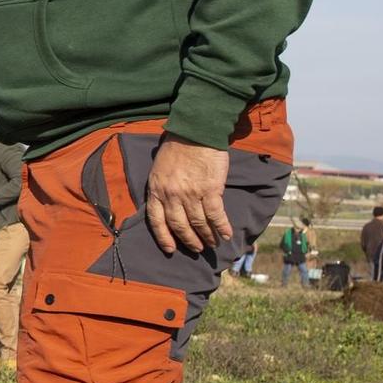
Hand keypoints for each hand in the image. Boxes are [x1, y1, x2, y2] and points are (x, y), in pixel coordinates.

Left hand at [146, 134, 231, 255]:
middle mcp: (171, 195)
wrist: (195, 133)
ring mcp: (191, 193)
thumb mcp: (159, 169)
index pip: (156, 220)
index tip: (170, 249)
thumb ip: (161, 188)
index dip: (164, 237)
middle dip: (189, 240)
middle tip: (197, 248)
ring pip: (198, 222)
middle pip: (179, 225)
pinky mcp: (210, 189)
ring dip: (206, 236)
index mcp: (156, 190)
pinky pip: (216, 214)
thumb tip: (167, 205)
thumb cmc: (177, 149)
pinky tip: (226, 235)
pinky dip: (221, 227)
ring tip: (212, 243)